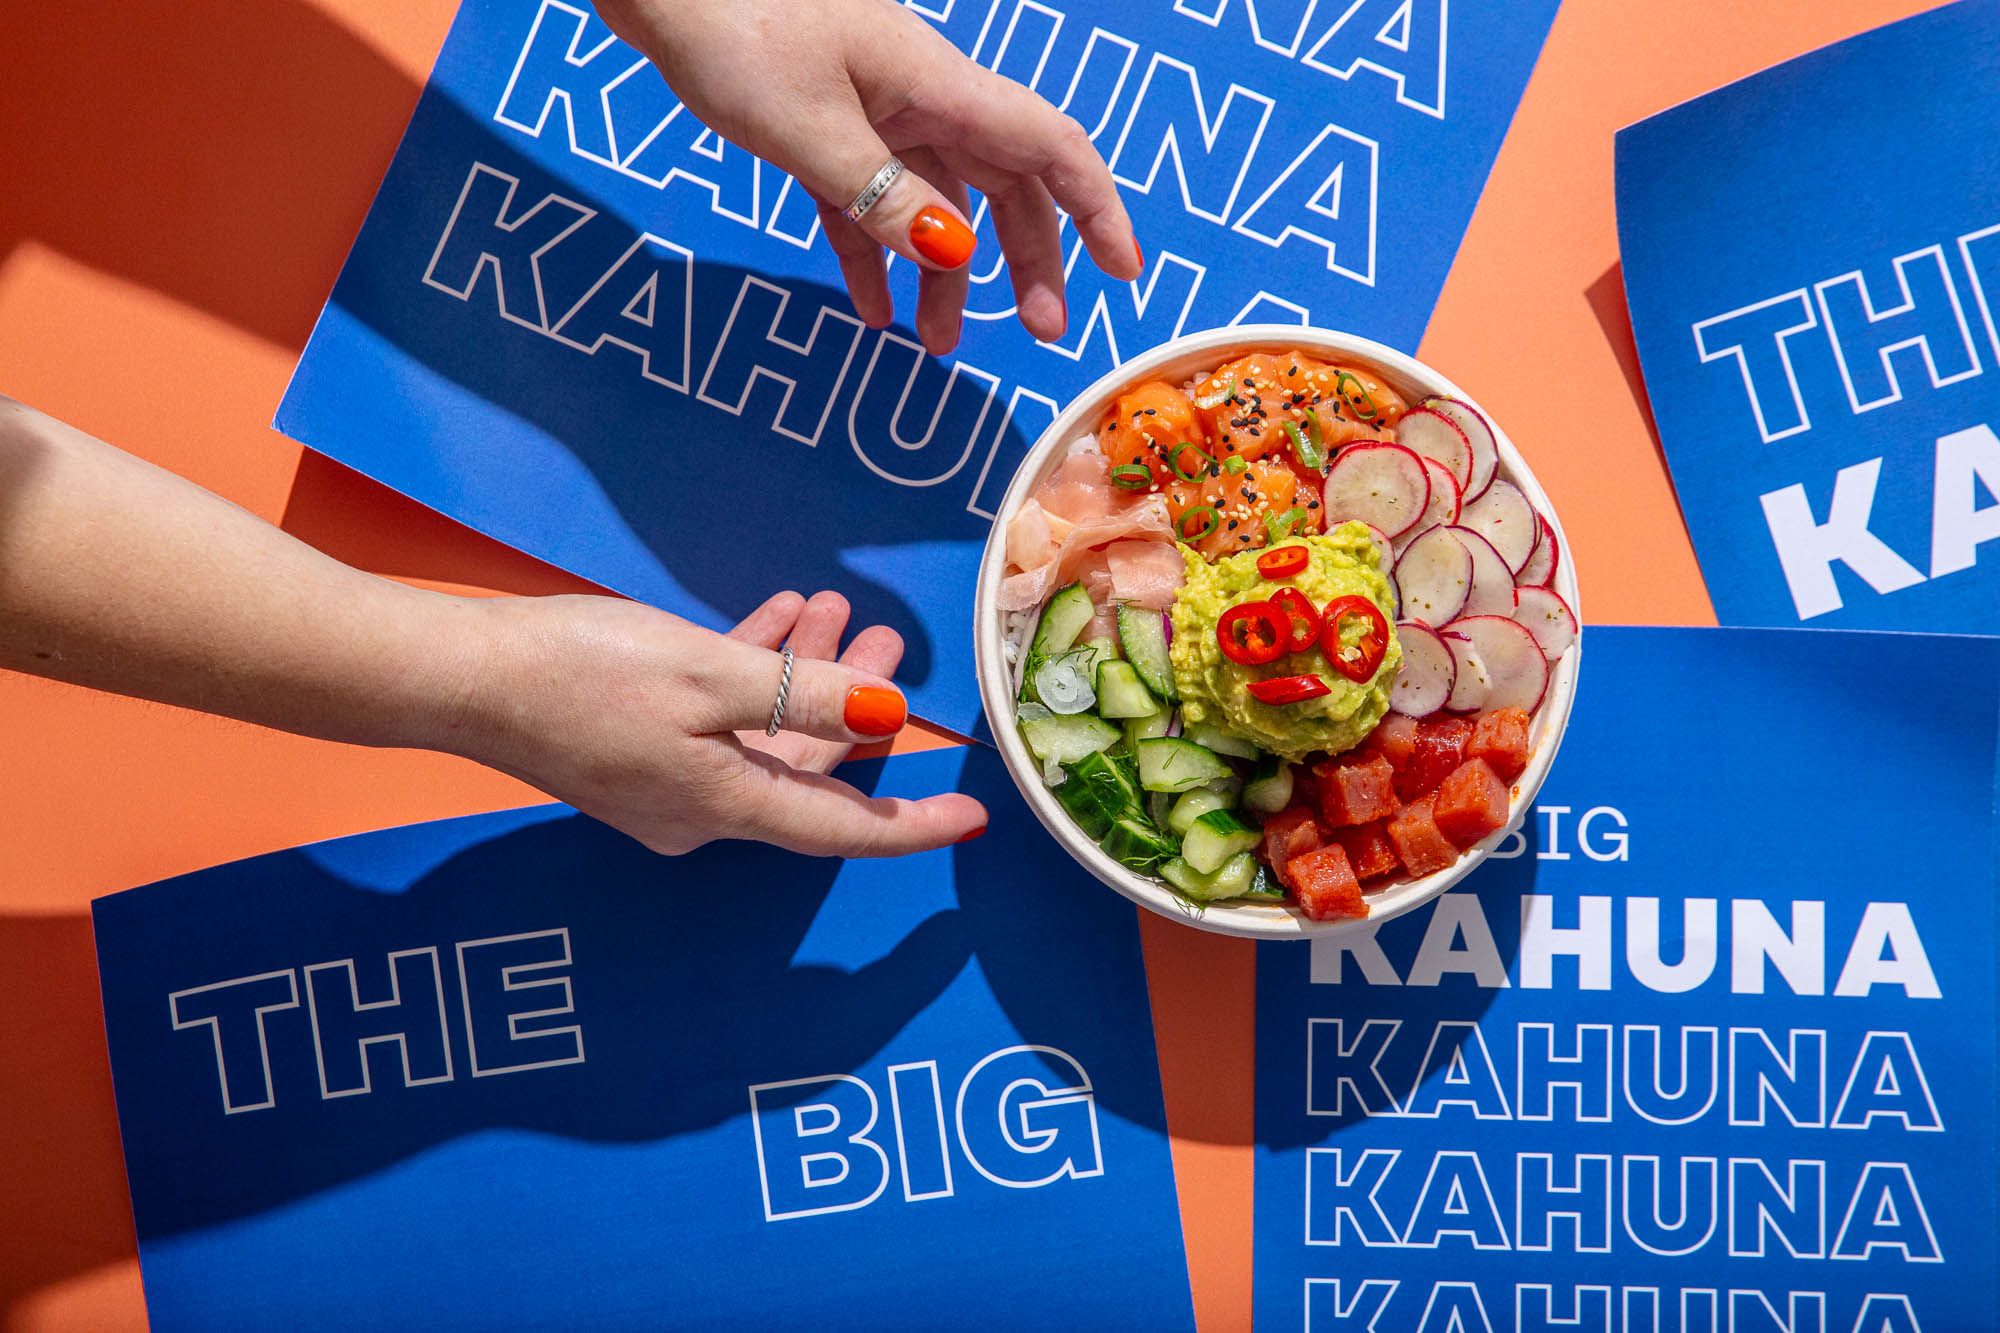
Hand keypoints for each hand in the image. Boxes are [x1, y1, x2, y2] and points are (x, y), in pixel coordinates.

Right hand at [450, 588, 986, 856]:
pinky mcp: (635, 750)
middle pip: (806, 767)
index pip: (843, 828)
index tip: (972, 818)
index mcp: (727, 805)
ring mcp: (665, 783)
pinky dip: (753, 673)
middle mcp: (702, 809)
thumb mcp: (710, 675)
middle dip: (854, 706)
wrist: (463, 675)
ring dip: (806, 676)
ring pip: (764, 734)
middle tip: (893, 645)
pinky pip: (717, 720)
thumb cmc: (582, 673)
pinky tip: (776, 618)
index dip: (912, 825)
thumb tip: (888, 713)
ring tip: (835, 613)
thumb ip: (806, 696)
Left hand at [597, 0, 1141, 353]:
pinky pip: (869, 202)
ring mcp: (874, 112)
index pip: (1049, 148)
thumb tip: (953, 254)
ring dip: (946, 275)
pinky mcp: (825, 127)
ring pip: (936, 202)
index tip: (1122, 273)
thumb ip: (881, 197)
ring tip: (938, 344)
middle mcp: (920, 98)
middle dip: (1029, 260)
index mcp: (936, 86)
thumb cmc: (731, 26)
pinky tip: (872, 310)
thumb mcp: (807, 128)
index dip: (1095, 210)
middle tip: (1041, 331)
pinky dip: (875, 255)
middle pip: (1003, 185)